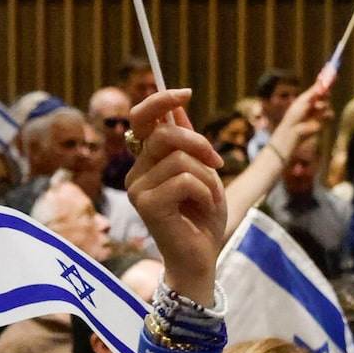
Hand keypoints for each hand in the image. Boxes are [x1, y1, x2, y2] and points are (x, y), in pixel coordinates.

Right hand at [124, 88, 225, 298]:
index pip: (141, 119)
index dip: (161, 101)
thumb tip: (179, 110)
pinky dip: (205, 192)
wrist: (200, 259)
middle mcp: (136, 173)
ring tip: (210, 196)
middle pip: (165, 134)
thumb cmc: (202, 219)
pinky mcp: (147, 206)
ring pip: (179, 159)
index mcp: (146, 162)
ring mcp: (138, 190)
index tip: (186, 93)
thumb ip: (189, 144)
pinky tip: (204, 207)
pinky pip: (184, 180)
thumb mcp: (203, 173)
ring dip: (207, 176)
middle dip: (199, 143)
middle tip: (218, 161)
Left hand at [269, 80, 331, 158]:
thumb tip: (321, 81)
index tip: (331, 74)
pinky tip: (319, 116)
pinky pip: (330, 114)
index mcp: (308, 97)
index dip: (325, 81)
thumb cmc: (294, 115)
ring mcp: (319, 112)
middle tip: (327, 89)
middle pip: (326, 94)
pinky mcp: (323, 121)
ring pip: (327, 104)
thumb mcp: (303, 100)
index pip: (319, 87)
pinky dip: (326, 114)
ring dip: (323, 105)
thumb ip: (313, 92)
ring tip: (315, 108)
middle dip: (327, 91)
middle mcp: (315, 103)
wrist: (293, 131)